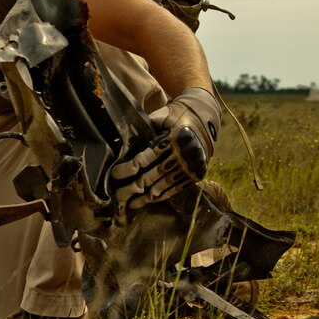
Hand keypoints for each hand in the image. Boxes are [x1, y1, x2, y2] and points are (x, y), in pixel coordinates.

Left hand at [111, 87, 219, 208]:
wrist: (204, 116)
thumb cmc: (174, 114)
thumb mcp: (160, 116)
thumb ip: (144, 129)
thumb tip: (119, 144)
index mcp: (172, 138)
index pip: (144, 159)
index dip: (127, 169)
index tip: (114, 175)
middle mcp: (183, 154)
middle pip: (152, 175)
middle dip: (132, 188)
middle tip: (117, 196)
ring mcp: (191, 166)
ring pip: (163, 185)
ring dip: (145, 197)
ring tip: (129, 204)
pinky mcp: (196, 174)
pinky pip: (175, 188)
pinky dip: (161, 195)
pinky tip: (148, 200)